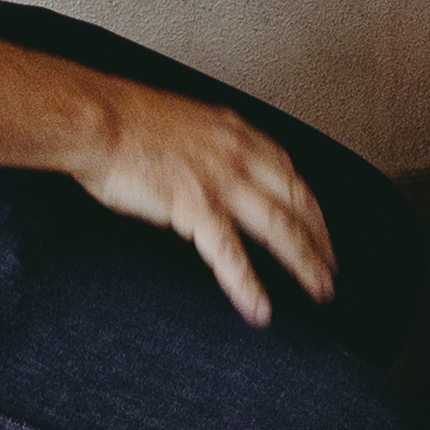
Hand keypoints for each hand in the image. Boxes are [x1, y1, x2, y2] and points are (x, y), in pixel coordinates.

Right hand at [59, 73, 336, 323]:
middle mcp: (237, 152)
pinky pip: (230, 254)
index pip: (290, 171)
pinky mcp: (194, 206)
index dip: (310, 205)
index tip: (321, 228)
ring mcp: (219, 179)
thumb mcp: (187, 123)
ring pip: (278, 227)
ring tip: (319, 291)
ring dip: (304, 262)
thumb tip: (222, 170)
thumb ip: (212, 146)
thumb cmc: (128, 122)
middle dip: (320, 239)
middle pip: (296, 200)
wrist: (97, 119)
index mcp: (234, 131)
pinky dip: (249, 285)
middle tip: (333, 270)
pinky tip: (260, 310)